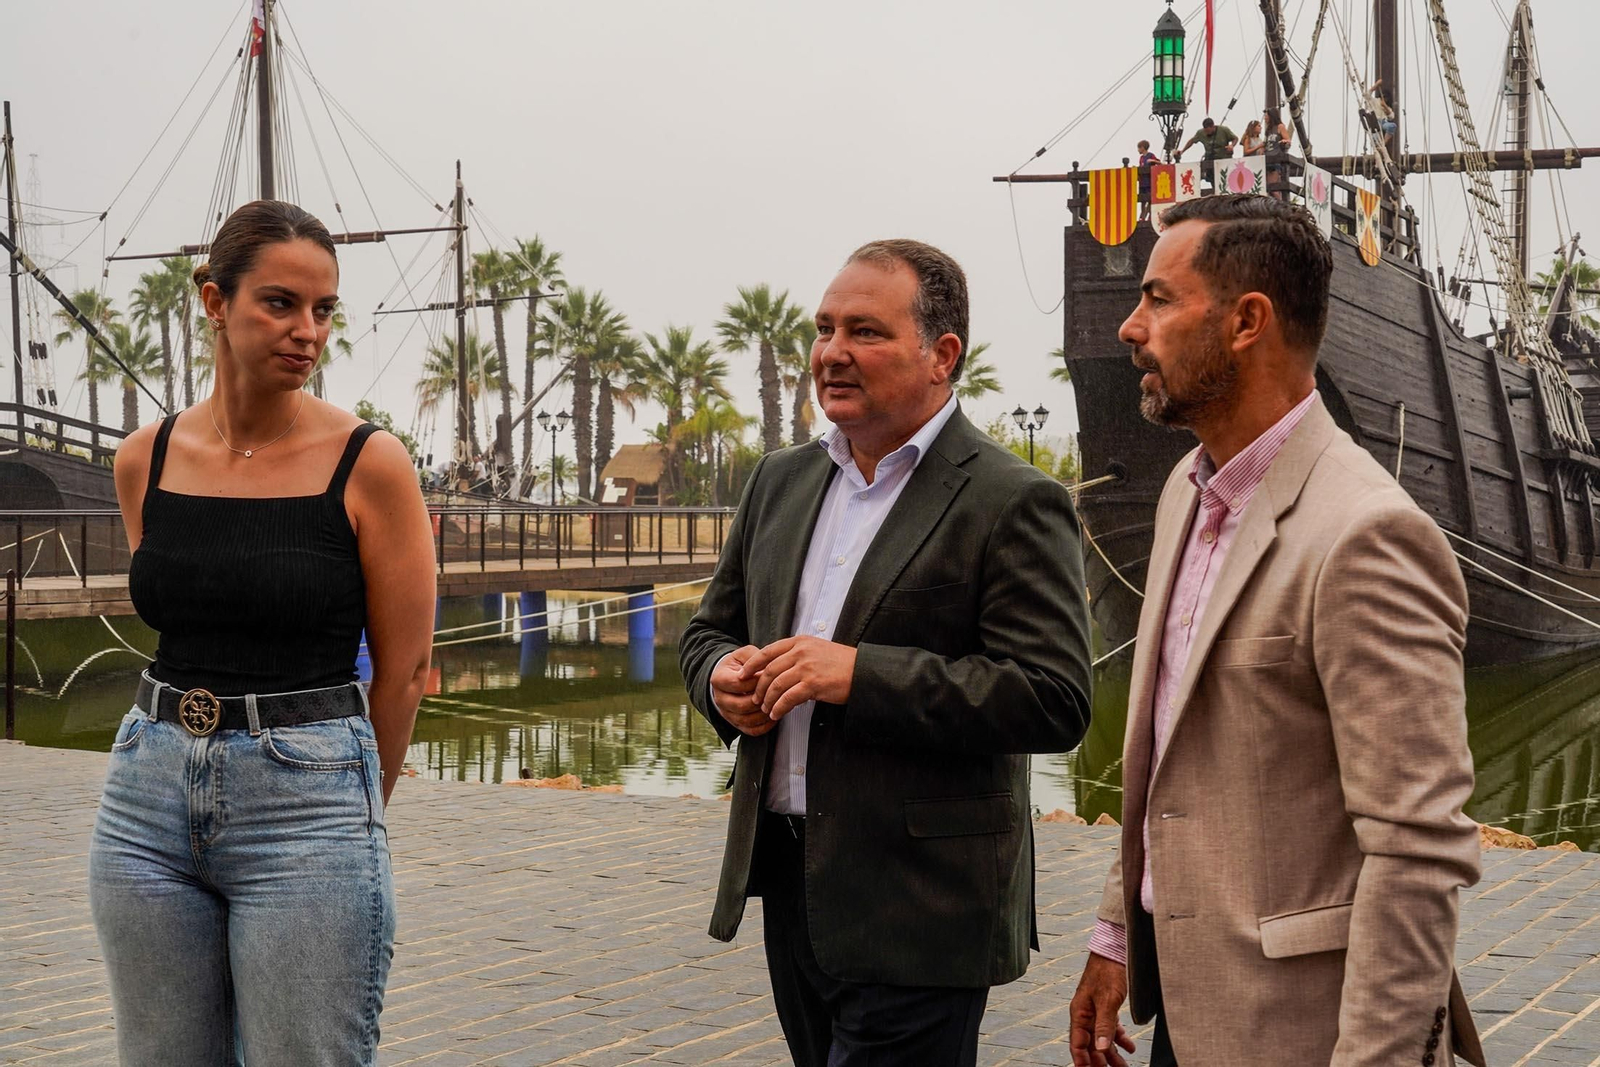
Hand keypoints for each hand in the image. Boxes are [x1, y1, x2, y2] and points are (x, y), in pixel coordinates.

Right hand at [710, 646, 773, 736]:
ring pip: (745, 720)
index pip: (738, 684)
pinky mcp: (735, 723)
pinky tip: (774, 716)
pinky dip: (764, 726)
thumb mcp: (745, 654)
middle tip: (776, 693)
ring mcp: (726, 713)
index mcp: (719, 679)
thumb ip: (755, 659)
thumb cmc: (741, 664)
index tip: (769, 676)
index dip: (756, 681)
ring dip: (764, 714)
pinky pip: (750, 730)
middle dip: (761, 700)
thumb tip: (767, 671)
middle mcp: (719, 698)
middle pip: (741, 705)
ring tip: (777, 705)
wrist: (732, 676)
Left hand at [741, 636, 856, 720]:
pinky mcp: (813, 684)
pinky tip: (777, 714)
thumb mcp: (817, 650)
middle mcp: (801, 652)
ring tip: (766, 709)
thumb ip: (797, 655)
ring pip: (776, 685)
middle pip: (769, 671)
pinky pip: (788, 698)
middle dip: (758, 687)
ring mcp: (807, 667)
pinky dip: (779, 708)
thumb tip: (777, 669)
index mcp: (799, 642)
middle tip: (755, 698)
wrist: (863, 671)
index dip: (751, 664)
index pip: (767, 651)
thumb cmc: (841, 664)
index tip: (742, 675)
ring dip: (767, 700)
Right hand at [1069, 953, 1135, 1066]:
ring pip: (1102, 1038)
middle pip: (1091, 1044)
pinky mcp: (1107, 1006)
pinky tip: (1129, 1047)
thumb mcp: (1107, 1000)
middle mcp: (1086, 1014)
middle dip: (1099, 1061)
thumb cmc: (1107, 970)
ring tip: (1123, 1066)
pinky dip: (1120, 1039)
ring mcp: (1096, 1010)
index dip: (1083, 1061)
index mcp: (1080, 1013)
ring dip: (1111, 1053)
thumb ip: (1104, 1024)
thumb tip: (1100, 1047)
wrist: (1115, 950)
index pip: (1077, 1044)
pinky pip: (1111, 1028)